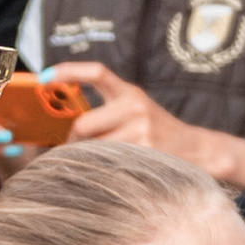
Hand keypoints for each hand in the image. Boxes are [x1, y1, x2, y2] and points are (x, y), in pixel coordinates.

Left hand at [66, 71, 244, 187]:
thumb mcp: (137, 110)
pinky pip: (108, 164)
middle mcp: (135, 107)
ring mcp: (141, 131)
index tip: (45, 77)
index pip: (98, 73)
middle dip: (72, 141)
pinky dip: (101, 170)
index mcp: (130, 93)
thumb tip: (66, 127)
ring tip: (93, 163)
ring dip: (86, 159)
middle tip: (70, 150)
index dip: (69, 71)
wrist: (198, 150)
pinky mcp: (146, 153)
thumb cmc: (158, 132)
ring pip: (93, 148)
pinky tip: (108, 173)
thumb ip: (107, 111)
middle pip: (83, 124)